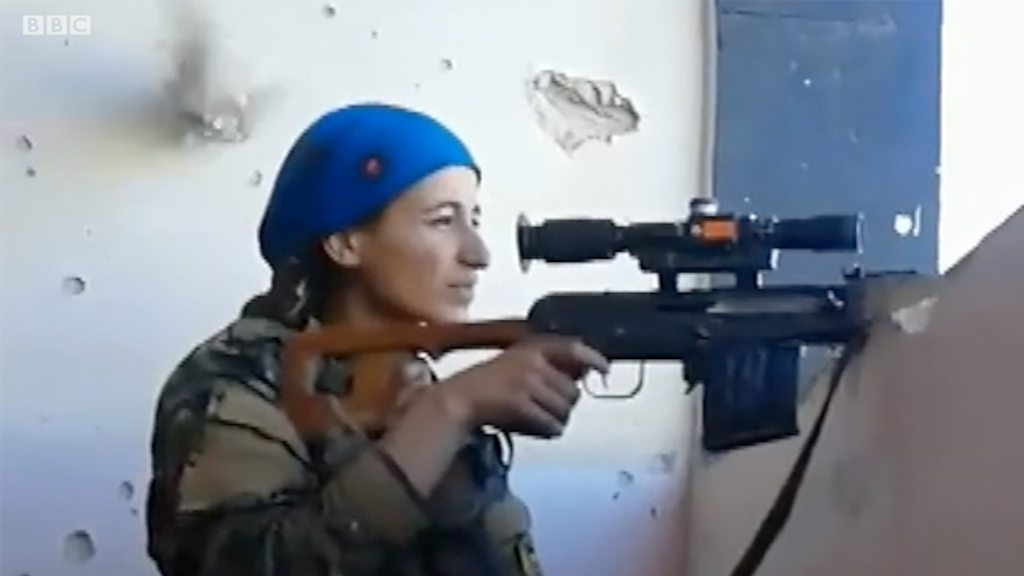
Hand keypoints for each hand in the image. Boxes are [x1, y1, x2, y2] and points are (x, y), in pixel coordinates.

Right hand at [436, 336, 609, 437]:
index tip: (605, 369)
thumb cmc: (488, 385)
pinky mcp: (521, 405)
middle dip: (562, 405)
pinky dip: (545, 431)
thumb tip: (586, 370)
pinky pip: (551, 426)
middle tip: (540, 409)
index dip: (593, 357)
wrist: (458, 401)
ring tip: (532, 418)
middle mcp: (533, 363)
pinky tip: (529, 428)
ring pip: (564, 411)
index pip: (573, 348)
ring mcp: (527, 384)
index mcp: (532, 349)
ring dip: (553, 420)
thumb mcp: (517, 363)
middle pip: (572, 392)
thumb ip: (550, 366)